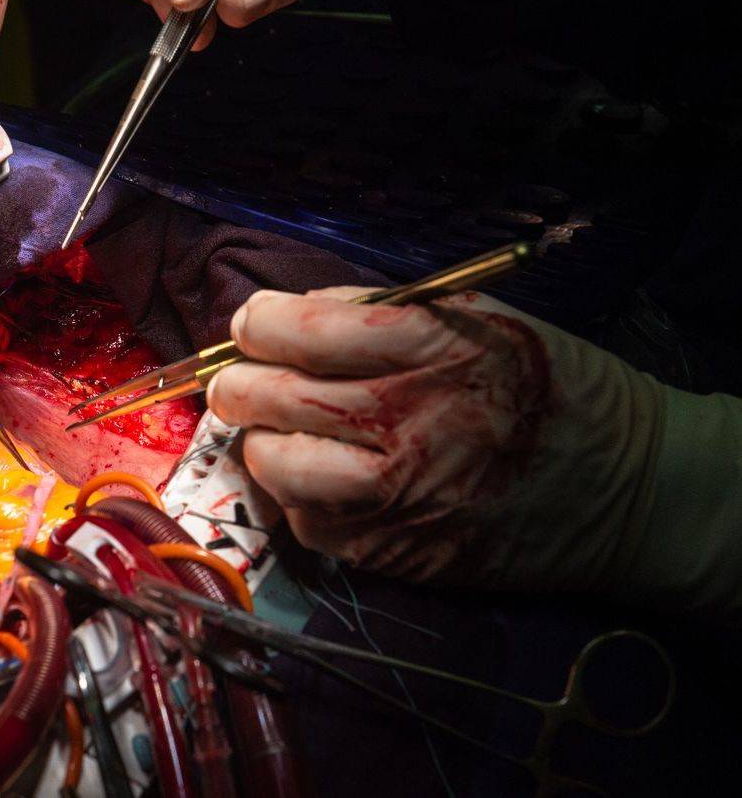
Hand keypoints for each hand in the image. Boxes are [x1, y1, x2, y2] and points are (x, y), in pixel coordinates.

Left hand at [206, 287, 662, 590]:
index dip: (257, 323)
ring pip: (272, 465)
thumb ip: (377, 312)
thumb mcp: (478, 317)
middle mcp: (408, 420)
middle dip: (240, 383)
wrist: (624, 489)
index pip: (297, 329)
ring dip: (264, 444)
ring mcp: (397, 495)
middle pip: (267, 396)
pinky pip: (305, 522)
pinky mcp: (393, 551)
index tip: (255, 325)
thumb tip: (284, 316)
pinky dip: (300, 497)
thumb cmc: (544, 389)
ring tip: (283, 432)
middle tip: (244, 381)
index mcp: (432, 347)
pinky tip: (327, 480)